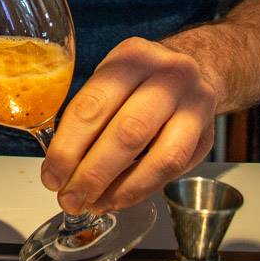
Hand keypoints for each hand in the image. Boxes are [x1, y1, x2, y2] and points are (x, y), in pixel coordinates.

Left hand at [40, 37, 217, 213]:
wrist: (198, 67)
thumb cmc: (141, 79)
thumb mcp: (112, 75)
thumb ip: (89, 112)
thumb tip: (59, 165)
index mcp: (131, 56)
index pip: (93, 105)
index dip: (69, 147)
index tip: (52, 176)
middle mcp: (168, 75)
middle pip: (127, 133)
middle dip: (93, 174)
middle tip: (70, 198)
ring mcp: (194, 103)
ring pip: (158, 157)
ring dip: (121, 189)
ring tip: (94, 204)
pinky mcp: (208, 133)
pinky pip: (174, 170)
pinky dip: (142, 189)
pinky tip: (119, 198)